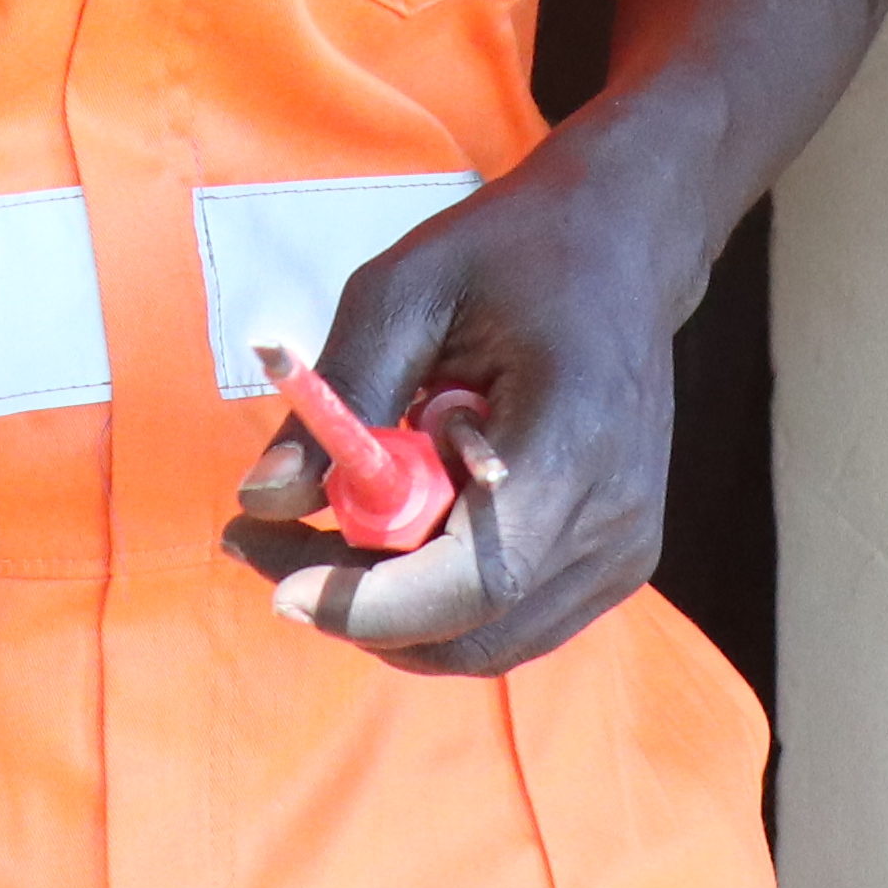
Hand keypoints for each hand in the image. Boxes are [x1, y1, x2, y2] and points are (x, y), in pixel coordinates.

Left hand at [216, 114, 722, 673]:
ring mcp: (625, 550)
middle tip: (264, 537)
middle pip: (473, 631)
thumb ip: (342, 395)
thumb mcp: (404, 291)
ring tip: (321, 525)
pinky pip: (512, 622)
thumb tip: (262, 498)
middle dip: (356, 608)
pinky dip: (436, 600)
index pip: (476, 578)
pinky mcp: (617, 561)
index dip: (370, 603)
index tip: (277, 578)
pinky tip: (397, 527)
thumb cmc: (511, 252)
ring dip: (390, 610)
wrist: (623, 245)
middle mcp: (616, 518)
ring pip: (487, 641)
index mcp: (574, 442)